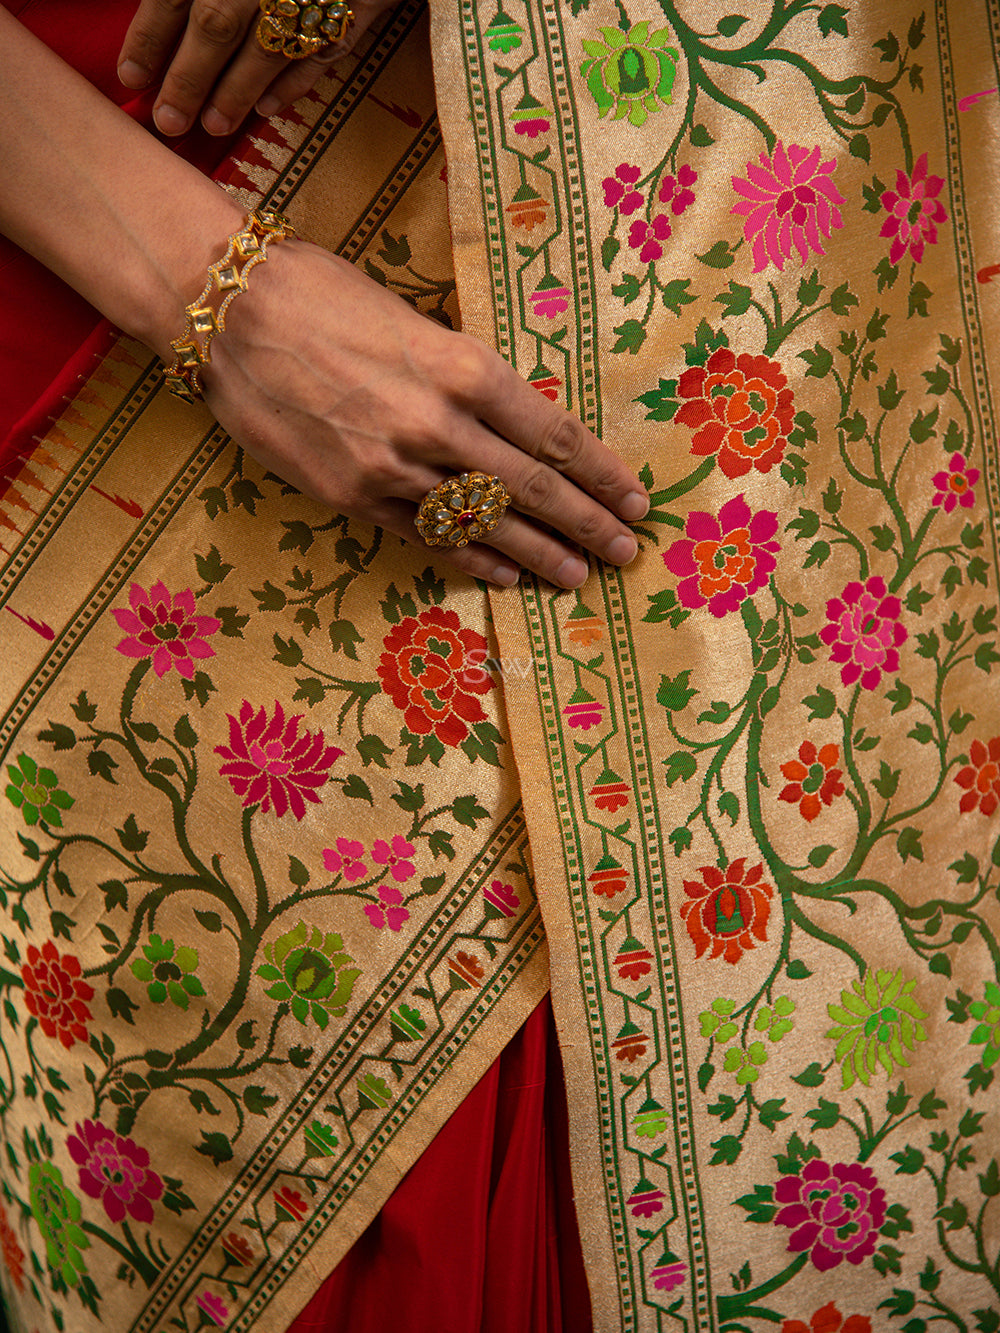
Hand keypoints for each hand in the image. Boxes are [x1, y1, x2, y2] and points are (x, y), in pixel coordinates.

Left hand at [118, 0, 398, 136]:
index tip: (130, 79)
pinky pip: (322, 50)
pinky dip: (295, 83)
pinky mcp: (361, 6)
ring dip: (236, 92)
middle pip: (215, 24)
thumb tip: (175, 20)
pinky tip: (269, 110)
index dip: (150, 37)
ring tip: (213, 125)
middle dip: (187, 78)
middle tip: (168, 122)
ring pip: (266, 46)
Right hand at [204, 241, 648, 587]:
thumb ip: (464, 374)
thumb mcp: (414, 316)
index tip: (634, 499)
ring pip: (485, 525)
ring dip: (537, 556)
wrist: (225, 314)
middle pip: (534, 490)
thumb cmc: (320, 293)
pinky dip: (469, 560)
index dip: (602, 474)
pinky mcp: (352, 497)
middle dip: (587, 525)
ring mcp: (394, 470)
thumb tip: (510, 419)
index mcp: (463, 368)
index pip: (555, 435)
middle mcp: (439, 426)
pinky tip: (501, 575)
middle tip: (625, 553)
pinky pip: (425, 537)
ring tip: (577, 577)